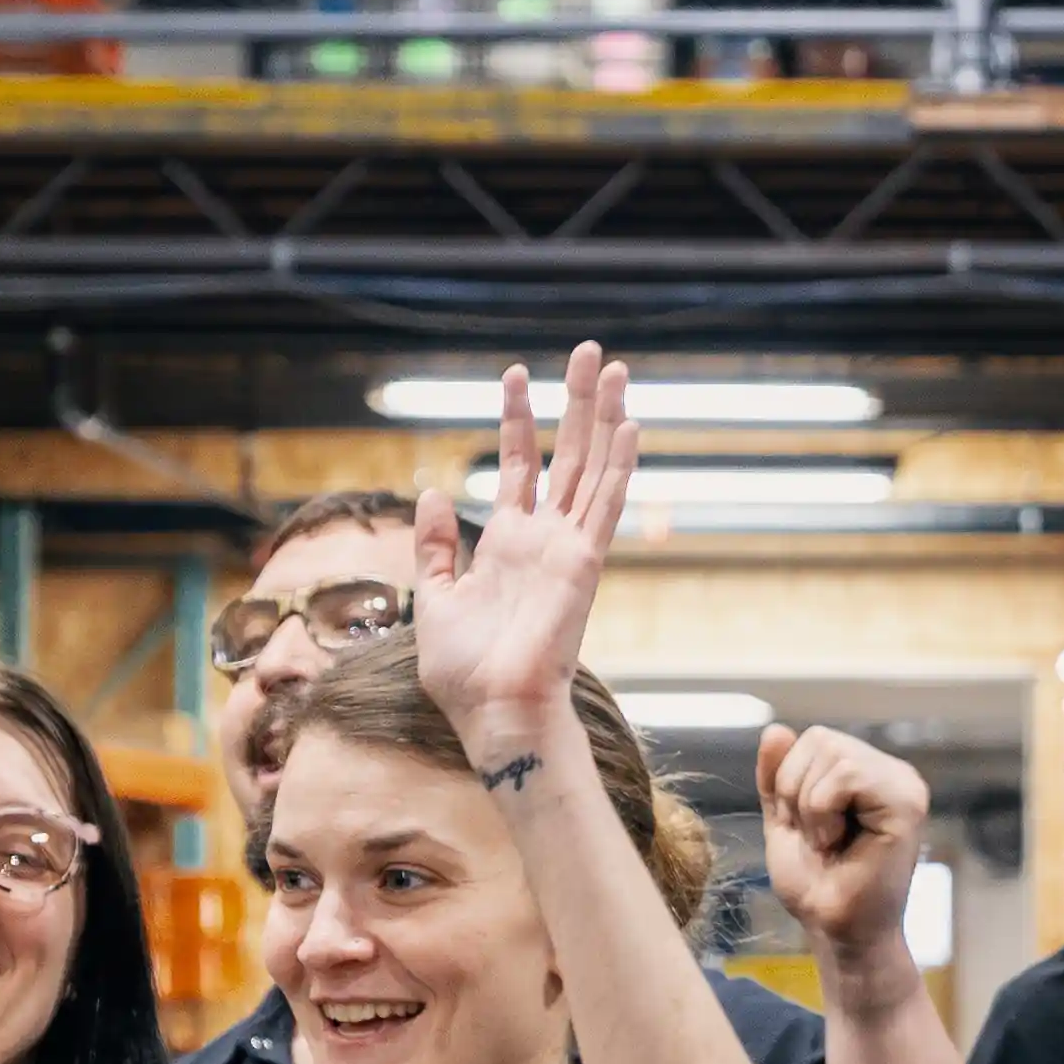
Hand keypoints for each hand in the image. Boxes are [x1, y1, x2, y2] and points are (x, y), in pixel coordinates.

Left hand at [413, 351, 631, 768]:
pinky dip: (620, 465)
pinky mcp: (584, 563)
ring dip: (603, 417)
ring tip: (611, 368)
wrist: (492, 711)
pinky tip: (630, 424)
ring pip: (593, 467)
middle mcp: (543, 538)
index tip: (517, 373)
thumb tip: (432, 493)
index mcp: (507, 544)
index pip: (519, 465)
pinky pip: (606, 505)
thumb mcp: (435, 597)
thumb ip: (436, 546)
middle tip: (586, 352)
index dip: (518, 419)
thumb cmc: (464, 671)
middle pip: (567, 454)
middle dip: (574, 401)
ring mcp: (568, 548)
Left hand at [756, 726, 934, 972]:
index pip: (815, 739)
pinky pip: (848, 775)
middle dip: (797, 791)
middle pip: (822, 739)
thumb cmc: (817, 886)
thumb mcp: (785, 822)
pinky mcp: (908, 802)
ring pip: (833, 754)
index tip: (806, 829)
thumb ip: (779, 777)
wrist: (836, 931)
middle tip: (817, 838)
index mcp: (868, 773)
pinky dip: (825, 811)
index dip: (791, 781)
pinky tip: (841, 842)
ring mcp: (904, 784)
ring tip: (829, 842)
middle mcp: (892, 772)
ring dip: (811, 806)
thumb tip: (775, 728)